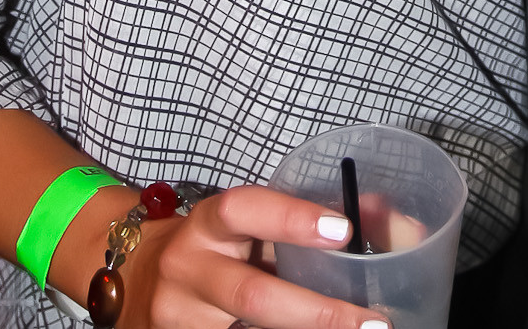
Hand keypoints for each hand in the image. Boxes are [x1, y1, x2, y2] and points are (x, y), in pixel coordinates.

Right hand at [115, 186, 392, 328]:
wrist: (134, 278)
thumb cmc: (215, 247)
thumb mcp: (249, 224)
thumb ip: (306, 222)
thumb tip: (392, 221)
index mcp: (211, 223)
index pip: (245, 209)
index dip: (291, 217)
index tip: (343, 230)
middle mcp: (189, 268)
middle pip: (250, 295)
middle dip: (316, 313)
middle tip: (372, 322)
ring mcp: (180, 317)